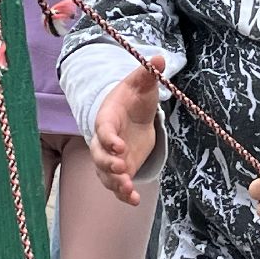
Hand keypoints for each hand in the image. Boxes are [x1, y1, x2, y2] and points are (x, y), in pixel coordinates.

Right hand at [90, 55, 163, 205]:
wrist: (132, 115)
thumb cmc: (135, 98)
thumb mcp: (142, 84)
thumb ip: (148, 74)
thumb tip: (160, 59)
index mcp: (107, 118)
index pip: (103, 129)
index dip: (109, 139)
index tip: (119, 146)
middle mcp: (104, 141)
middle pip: (98, 155)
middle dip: (108, 163)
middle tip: (122, 169)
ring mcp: (110, 158)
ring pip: (105, 174)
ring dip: (115, 183)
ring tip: (128, 190)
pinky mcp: (120, 170)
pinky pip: (117, 185)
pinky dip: (123, 194)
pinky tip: (133, 200)